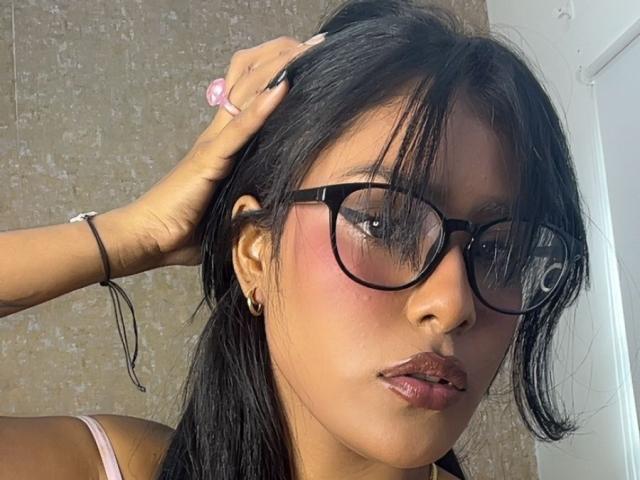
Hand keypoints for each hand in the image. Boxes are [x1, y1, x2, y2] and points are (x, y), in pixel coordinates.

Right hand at [114, 33, 325, 270]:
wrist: (146, 239)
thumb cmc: (183, 231)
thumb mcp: (226, 214)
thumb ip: (245, 205)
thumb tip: (273, 216)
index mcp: (222, 148)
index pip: (251, 103)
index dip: (276, 79)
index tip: (306, 64)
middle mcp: (217, 138)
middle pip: (250, 87)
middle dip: (283, 63)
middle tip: (317, 45)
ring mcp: (212, 145)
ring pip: (246, 96)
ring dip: (277, 72)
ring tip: (307, 51)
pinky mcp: (208, 159)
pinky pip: (239, 129)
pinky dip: (260, 108)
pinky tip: (282, 86)